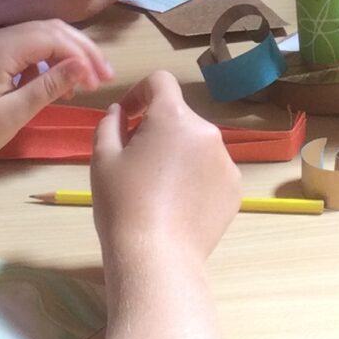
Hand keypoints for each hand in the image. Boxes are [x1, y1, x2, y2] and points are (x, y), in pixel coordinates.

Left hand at [0, 21, 111, 168]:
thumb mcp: (13, 114)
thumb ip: (49, 87)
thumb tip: (82, 66)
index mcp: (0, 49)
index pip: (53, 37)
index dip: (82, 56)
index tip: (100, 82)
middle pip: (49, 30)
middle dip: (80, 50)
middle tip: (103, 77)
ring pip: (39, 36)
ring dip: (65, 55)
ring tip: (83, 84)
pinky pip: (26, 48)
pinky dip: (47, 61)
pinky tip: (55, 84)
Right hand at [90, 72, 239, 263]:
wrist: (156, 257)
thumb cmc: (123, 204)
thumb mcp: (102, 159)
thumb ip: (110, 124)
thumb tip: (120, 112)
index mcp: (174, 118)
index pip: (160, 82)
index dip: (140, 92)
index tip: (127, 117)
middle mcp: (208, 133)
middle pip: (179, 118)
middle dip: (157, 130)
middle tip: (135, 163)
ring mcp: (226, 162)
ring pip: (196, 146)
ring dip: (178, 155)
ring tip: (157, 190)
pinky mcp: (235, 190)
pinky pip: (212, 172)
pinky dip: (196, 179)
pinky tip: (178, 206)